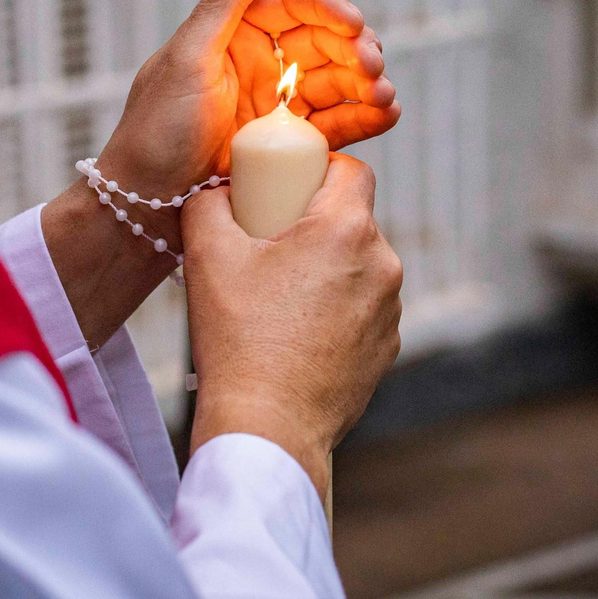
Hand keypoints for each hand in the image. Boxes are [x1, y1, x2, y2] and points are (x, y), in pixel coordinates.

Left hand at [40, 0, 398, 347]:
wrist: (145, 208)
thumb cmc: (155, 131)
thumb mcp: (187, 59)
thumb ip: (226, 1)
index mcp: (232, 34)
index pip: (292, 3)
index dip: (327, 6)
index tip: (352, 21)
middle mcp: (259, 64)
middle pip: (323, 41)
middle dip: (355, 48)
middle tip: (372, 67)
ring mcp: (277, 105)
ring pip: (337, 80)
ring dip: (368, 82)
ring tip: (384, 94)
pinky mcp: (290, 145)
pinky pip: (336, 124)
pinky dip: (365, 118)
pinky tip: (386, 114)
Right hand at [181, 154, 402, 499]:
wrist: (267, 428)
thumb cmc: (238, 340)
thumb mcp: (207, 256)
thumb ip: (208, 203)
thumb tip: (215, 190)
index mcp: (346, 230)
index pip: (351, 170)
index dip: (317, 170)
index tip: (285, 190)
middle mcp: (383, 265)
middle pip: (352, 219)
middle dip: (314, 223)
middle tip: (269, 243)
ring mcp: (390, 311)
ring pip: (359, 265)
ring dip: (327, 269)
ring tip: (278, 297)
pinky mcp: (387, 348)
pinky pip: (363, 309)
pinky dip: (336, 310)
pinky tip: (296, 333)